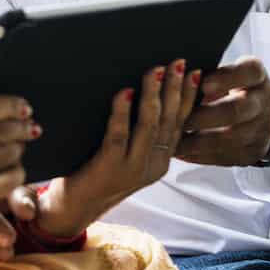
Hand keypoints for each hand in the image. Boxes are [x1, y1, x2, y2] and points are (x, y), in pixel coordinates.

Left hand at [36, 60, 201, 237]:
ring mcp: (132, 168)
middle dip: (175, 89)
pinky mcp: (109, 168)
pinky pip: (118, 136)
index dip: (189, 97)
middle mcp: (152, 164)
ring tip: (155, 71)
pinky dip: (122, 113)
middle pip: (169, 120)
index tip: (196, 72)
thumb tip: (144, 88)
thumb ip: (140, 130)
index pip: (181, 122)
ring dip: (153, 95)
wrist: (73, 207)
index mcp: (160, 159)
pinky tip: (124, 93)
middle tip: (179, 62)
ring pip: (149, 125)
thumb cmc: (98, 170)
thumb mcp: (128, 152)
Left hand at [175, 57, 269, 165]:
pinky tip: (182, 151)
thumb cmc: (228, 85)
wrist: (255, 109)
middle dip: (206, 116)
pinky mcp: (255, 150)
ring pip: (232, 138)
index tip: (202, 83)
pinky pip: (228, 156)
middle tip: (180, 120)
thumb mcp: (222, 71)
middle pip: (239, 109)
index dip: (227, 78)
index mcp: (257, 75)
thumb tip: (175, 75)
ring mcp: (264, 128)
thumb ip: (205, 73)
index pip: (250, 71)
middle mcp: (265, 101)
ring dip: (199, 141)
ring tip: (174, 140)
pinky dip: (201, 155)